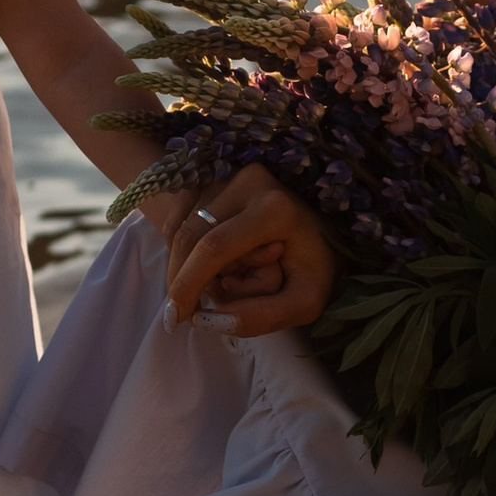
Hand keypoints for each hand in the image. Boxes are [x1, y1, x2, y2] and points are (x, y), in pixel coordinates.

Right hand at [164, 165, 338, 333]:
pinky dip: (185, 249)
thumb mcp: (305, 301)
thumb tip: (206, 321)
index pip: (214, 247)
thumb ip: (263, 317)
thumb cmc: (314, 266)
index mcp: (274, 208)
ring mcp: (226, 173)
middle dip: (186, 279)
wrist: (320, 229)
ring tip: (226, 276)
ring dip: (189, 264)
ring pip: (180, 230)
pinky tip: (212, 260)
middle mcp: (247, 181)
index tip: (176, 318)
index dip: (188, 284)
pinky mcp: (210, 176)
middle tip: (197, 308)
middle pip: (190, 238)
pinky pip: (178, 220)